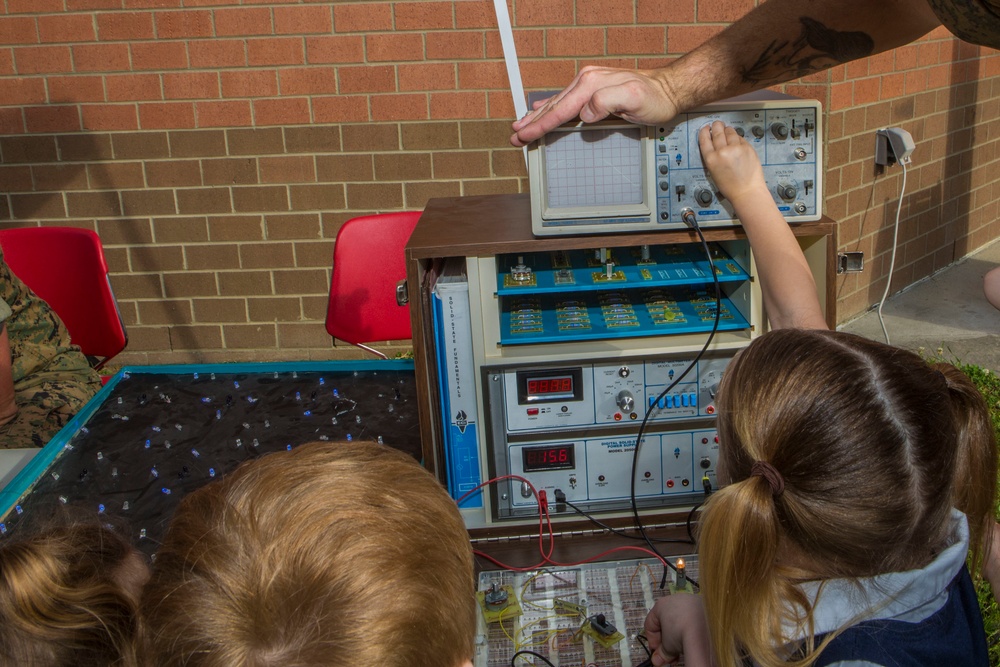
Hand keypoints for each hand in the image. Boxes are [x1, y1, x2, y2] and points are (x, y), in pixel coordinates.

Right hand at [510, 65, 678, 146]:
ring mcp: (589, 85)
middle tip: (515, 137)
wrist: (667, 90)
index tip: (525, 136)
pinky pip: (565, 102)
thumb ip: (607, 101)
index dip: (540, 125)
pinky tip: (541, 111)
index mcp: (590, 84)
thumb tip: (585, 112)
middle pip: (552, 107)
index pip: (559, 110)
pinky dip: (550, 109)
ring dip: (537, 117)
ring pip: (556, 105)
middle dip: (531, 123)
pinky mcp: (593, 92)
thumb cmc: (653, 97)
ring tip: (520, 127)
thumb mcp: (633, 97)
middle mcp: (586, 81)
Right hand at [644, 593, 713, 666]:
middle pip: (666, 624)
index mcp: (661, 604)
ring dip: (678, 637)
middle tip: (670, 655)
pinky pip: (693, 619)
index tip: (657, 653)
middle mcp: (675, 599)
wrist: (704, 627)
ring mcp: (690, 601)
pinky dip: (691, 630)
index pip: (650, 625)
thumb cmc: (681, 632)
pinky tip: (692, 640)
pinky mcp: (704, 606)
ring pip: (680, 622)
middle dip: (667, 642)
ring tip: (682, 649)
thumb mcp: (668, 646)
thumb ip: (661, 652)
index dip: (652, 642)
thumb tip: (658, 660)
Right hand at [697, 121, 766, 205]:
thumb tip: (714, 144)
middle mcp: (722, 151)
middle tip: (717, 124)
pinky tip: (737, 141)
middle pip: (717, 131)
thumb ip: (713, 157)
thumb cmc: (730, 186)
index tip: (705, 128)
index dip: (704, 131)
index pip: (704, 139)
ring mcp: (736, 148)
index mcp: (711, 159)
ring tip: (727, 130)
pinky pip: (740, 138)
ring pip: (730, 131)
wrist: (747, 191)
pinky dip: (737, 137)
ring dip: (727, 130)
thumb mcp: (713, 172)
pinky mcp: (747, 147)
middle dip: (716, 126)